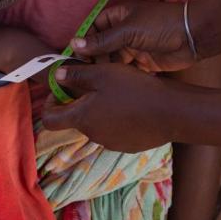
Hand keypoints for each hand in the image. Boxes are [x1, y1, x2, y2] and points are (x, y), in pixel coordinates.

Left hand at [41, 63, 177, 152]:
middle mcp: (93, 135)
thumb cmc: (134, 90)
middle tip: (94, 81)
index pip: (50, 120)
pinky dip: (116, 117)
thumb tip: (57, 75)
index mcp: (82, 118)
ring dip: (99, 108)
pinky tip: (131, 104)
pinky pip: (114, 129)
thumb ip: (76, 75)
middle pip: (76, 118)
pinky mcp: (128, 145)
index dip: (49, 104)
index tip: (59, 90)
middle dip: (80, 100)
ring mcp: (111, 142)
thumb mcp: (102, 74)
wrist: (171, 113)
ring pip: (96, 123)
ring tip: (116, 90)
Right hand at [70, 0, 194, 72]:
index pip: (91, 29)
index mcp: (116, 16)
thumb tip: (74, 44)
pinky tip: (114, 86)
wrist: (193, 36)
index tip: (72, 60)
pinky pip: (125, 70)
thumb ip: (102, 40)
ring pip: (111, 61)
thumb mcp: (128, 31)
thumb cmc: (161, 25)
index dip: (81, 43)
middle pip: (99, 47)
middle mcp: (122, 31)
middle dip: (92, 60)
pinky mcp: (142, 62)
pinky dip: (120, 77)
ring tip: (97, 84)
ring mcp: (132, 46)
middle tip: (84, 77)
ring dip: (106, 71)